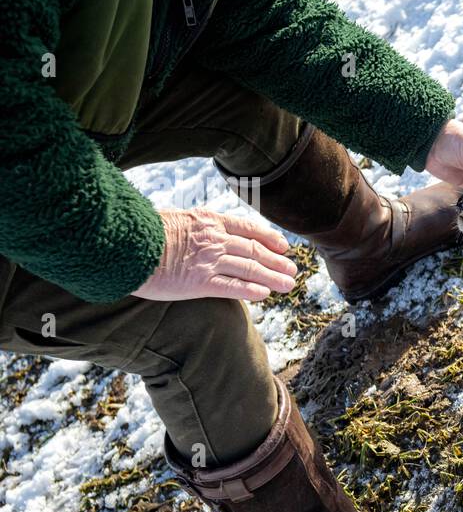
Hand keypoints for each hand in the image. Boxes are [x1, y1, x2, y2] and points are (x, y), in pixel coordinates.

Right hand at [132, 208, 297, 301]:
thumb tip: (200, 229)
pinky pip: (233, 287)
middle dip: (276, 260)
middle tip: (291, 270)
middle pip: (254, 250)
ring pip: (250, 268)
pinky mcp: (199, 282)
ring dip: (272, 277)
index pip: (247, 228)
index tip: (283, 245)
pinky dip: (251, 290)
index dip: (268, 237)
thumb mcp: (172, 217)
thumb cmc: (139, 230)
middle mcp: (213, 239)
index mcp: (207, 221)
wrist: (122, 242)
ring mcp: (208, 261)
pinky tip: (265, 294)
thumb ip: (192, 226)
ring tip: (287, 284)